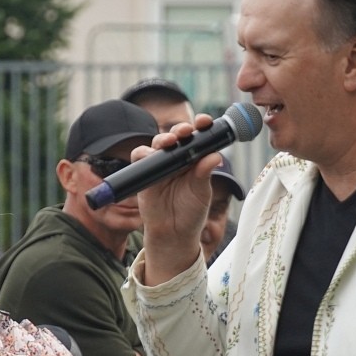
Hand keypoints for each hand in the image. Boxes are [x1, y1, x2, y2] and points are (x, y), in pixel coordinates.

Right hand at [133, 115, 222, 286]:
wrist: (173, 234)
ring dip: (163, 138)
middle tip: (187, 131)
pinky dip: (144, 153)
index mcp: (195, 159)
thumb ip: (205, 174)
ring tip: (170, 142)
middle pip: (177, 135)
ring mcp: (160, 165)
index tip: (206, 121)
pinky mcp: (144, 174)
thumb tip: (215, 155)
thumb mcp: (202, 193)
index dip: (201, 126)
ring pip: (158, 143)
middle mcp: (177, 158)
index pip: (198, 137)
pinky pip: (140, 157)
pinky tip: (150, 156)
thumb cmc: (191, 213)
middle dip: (181, 129)